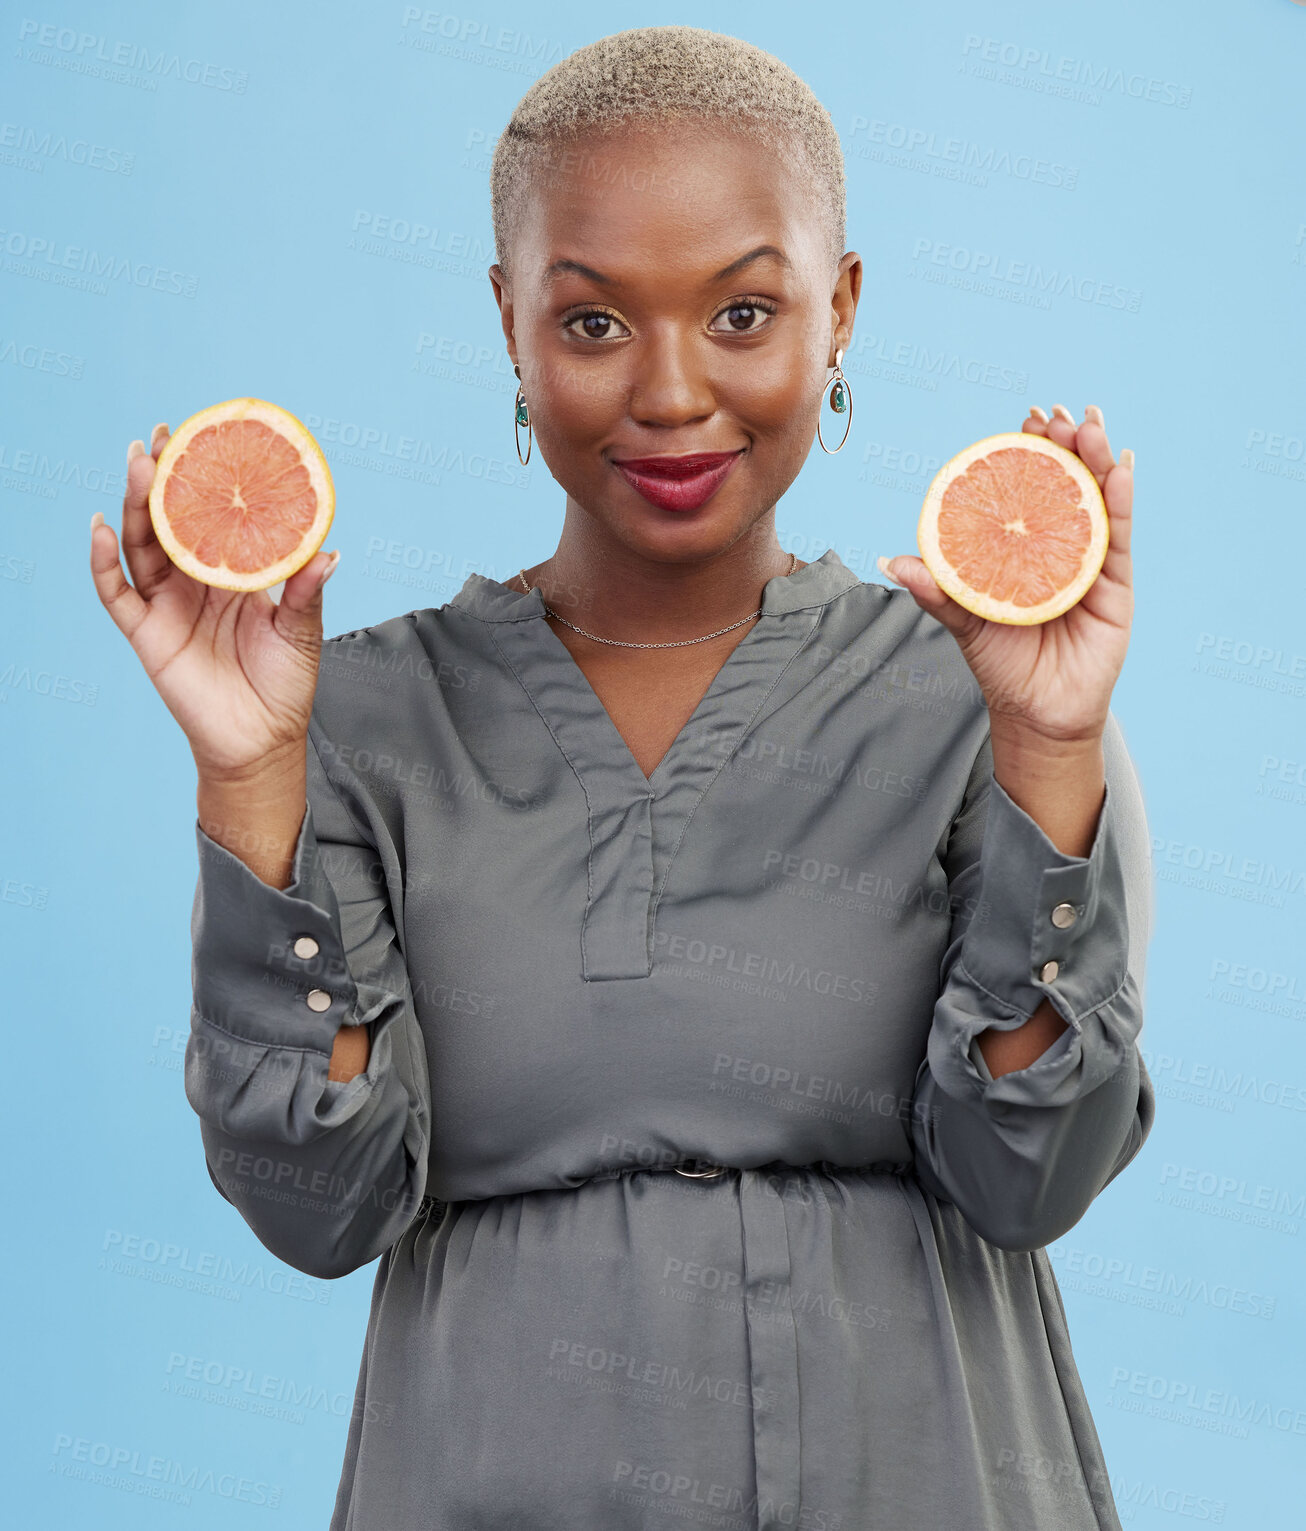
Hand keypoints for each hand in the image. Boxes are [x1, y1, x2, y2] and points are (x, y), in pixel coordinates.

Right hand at [89, 423, 338, 778]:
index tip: (201, 438)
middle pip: (168, 520)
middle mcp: (195, 583)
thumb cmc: (284, 685)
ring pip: (140, 545)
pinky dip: (103, 561)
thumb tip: (329, 551)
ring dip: (135, 505)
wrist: (263, 740)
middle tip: (158, 436)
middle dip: (162, 478)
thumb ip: (307, 590)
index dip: (203, 481)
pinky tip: (99, 528)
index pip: (211, 517)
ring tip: (138, 466)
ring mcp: (167, 605)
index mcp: (232, 574)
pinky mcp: (147, 634)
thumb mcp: (303, 631)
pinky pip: (116, 592)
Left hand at [878, 404, 1133, 743]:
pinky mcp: (1115, 585)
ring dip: (1097, 459)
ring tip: (1091, 426)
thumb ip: (935, 590)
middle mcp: (1060, 545)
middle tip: (1055, 414)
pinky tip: (1120, 469)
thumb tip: (890, 561)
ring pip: (1098, 500)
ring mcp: (1092, 561)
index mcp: (1024, 545)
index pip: (1029, 487)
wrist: (1036, 713)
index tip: (1025, 419)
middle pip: (1067, 483)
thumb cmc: (1001, 663)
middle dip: (1065, 444)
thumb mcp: (964, 620)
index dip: (1029, 451)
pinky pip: (1121, 537)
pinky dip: (1121, 501)